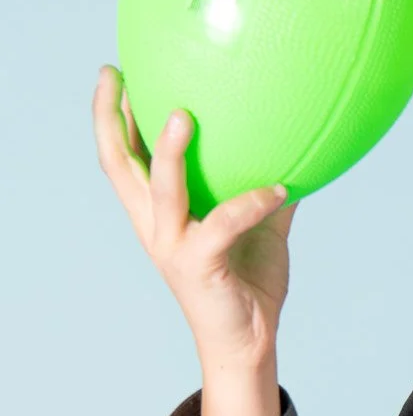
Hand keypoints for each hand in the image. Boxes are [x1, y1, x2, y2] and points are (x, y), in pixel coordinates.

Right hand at [92, 64, 298, 369]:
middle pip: (116, 165)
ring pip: (159, 189)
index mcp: (158, 214)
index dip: (111, 117)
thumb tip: (299, 151)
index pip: (123, 158)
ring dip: (166, 151)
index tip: (114, 73)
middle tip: (116, 75)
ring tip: (180, 114)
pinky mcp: (198, 265)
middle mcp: (155, 226)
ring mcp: (172, 245)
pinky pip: (223, 224)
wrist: (250, 342)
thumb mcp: (259, 229)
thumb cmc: (248, 283)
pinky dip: (251, 203)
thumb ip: (267, 194)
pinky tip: (280, 187)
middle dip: (109, 119)